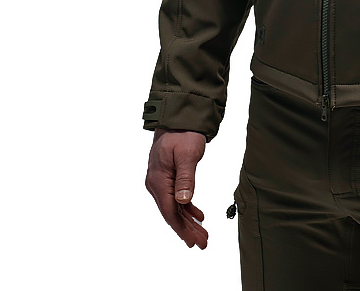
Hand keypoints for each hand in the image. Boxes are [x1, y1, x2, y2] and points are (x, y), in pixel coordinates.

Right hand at [145, 127, 208, 248]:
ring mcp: (161, 180)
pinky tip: (198, 215)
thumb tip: (183, 202)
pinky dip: (187, 207)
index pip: (169, 211)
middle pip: (171, 212)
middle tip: (203, 242)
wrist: (178, 116)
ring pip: (174, 206)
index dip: (181, 228)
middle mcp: (156, 183)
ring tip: (202, 233)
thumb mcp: (187, 154)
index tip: (193, 241)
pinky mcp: (168, 176)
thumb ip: (186, 178)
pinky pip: (176, 197)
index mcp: (158, 180)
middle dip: (187, 229)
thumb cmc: (183, 133)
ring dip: (188, 220)